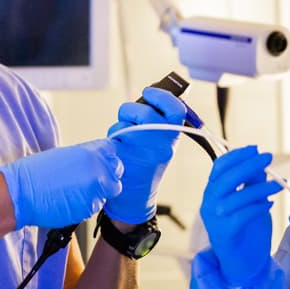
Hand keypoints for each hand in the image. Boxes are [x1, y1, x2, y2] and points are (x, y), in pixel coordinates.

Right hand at [0, 139, 122, 228]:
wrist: (21, 193)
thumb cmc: (36, 173)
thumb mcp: (64, 155)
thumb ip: (85, 157)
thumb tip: (95, 160)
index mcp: (90, 153)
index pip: (113, 151)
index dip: (108, 156)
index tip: (103, 159)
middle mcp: (97, 171)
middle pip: (116, 173)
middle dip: (107, 176)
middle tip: (90, 178)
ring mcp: (95, 191)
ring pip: (107, 192)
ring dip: (96, 192)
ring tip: (74, 190)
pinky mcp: (88, 209)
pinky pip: (94, 206)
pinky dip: (85, 204)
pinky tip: (69, 199)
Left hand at [103, 87, 185, 223]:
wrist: (136, 197)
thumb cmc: (148, 163)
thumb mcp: (163, 142)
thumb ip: (160, 119)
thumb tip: (149, 92)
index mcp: (173, 138)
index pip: (176, 108)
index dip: (161, 95)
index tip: (149, 91)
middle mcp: (160, 144)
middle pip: (145, 110)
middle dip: (132, 108)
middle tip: (130, 115)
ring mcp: (141, 150)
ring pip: (125, 120)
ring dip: (121, 122)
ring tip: (124, 137)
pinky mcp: (122, 156)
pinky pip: (113, 134)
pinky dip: (113, 137)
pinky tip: (118, 149)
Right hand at [200, 145, 282, 285]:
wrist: (241, 264)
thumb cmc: (246, 230)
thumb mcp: (249, 202)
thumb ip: (251, 184)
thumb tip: (259, 163)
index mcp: (212, 192)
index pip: (219, 167)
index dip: (236, 156)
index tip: (255, 149)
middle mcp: (208, 203)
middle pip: (226, 178)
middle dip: (248, 165)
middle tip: (268, 157)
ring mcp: (214, 218)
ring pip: (237, 196)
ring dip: (260, 187)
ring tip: (278, 185)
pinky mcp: (224, 233)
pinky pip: (243, 215)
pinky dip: (259, 207)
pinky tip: (270, 204)